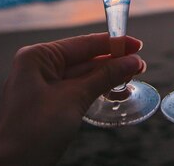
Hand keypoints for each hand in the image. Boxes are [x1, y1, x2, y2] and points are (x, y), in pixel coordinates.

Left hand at [0, 33, 144, 165]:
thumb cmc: (35, 130)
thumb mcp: (74, 98)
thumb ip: (104, 77)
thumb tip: (133, 61)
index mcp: (37, 56)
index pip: (82, 43)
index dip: (112, 43)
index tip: (136, 43)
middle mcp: (38, 66)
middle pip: (82, 58)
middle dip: (111, 61)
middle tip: (139, 63)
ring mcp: (41, 86)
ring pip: (80, 75)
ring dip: (105, 76)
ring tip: (132, 74)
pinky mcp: (46, 105)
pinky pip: (74, 89)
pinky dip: (94, 88)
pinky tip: (112, 87)